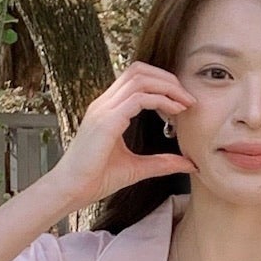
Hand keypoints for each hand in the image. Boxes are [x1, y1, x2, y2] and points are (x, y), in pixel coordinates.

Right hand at [50, 61, 193, 207]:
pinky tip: (174, 112)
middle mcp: (104, 104)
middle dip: (168, 79)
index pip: (136, 78)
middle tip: (188, 97)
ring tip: (185, 102)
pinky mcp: (106, 121)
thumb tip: (190, 163)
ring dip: (167, 86)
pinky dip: (160, 100)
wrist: (70, 190)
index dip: (162, 83)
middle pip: (139, 70)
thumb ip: (162, 163)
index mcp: (108, 109)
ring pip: (140, 78)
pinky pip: (138, 98)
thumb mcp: (137, 168)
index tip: (182, 102)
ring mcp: (103, 110)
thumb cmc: (96, 179)